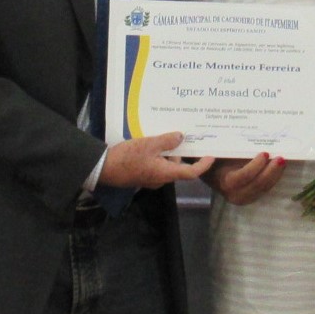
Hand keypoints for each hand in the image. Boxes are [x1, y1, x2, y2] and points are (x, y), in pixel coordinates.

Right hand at [98, 132, 213, 189]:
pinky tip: (153, 142)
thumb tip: (181, 137)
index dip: (203, 165)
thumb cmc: (127, 157)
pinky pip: (156, 164)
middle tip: (184, 136)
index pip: (191, 173)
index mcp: (166, 173)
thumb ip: (167, 140)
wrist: (103, 168)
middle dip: (181, 153)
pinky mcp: (143, 175)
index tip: (211, 156)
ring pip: (166, 165)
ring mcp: (151, 178)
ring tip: (165, 134)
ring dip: (168, 152)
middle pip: (178, 167)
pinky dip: (159, 154)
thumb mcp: (148, 144)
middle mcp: (161, 178)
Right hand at [204, 152, 286, 204]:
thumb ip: (228, 149)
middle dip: (271, 171)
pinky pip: (266, 188)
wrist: (211, 175)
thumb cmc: (215, 161)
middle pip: (258, 184)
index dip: (256, 166)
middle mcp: (236, 194)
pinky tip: (280, 167)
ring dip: (276, 174)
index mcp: (226, 183)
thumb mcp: (219, 155)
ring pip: (265, 188)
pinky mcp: (253, 197)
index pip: (244, 176)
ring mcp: (245, 198)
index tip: (265, 153)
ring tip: (282, 161)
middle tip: (280, 157)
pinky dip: (274, 177)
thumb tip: (242, 134)